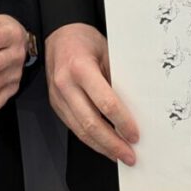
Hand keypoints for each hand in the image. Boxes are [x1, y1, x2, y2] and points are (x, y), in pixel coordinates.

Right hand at [44, 23, 137, 164]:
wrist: (60, 35)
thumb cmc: (85, 40)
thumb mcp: (107, 51)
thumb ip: (117, 78)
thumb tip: (135, 107)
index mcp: (80, 67)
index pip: (105, 102)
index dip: (122, 121)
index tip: (135, 134)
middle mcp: (65, 84)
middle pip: (90, 123)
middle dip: (112, 143)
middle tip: (129, 155)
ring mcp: (57, 96)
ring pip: (79, 130)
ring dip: (101, 146)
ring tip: (118, 155)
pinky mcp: (56, 104)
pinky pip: (73, 126)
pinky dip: (89, 139)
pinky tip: (103, 145)